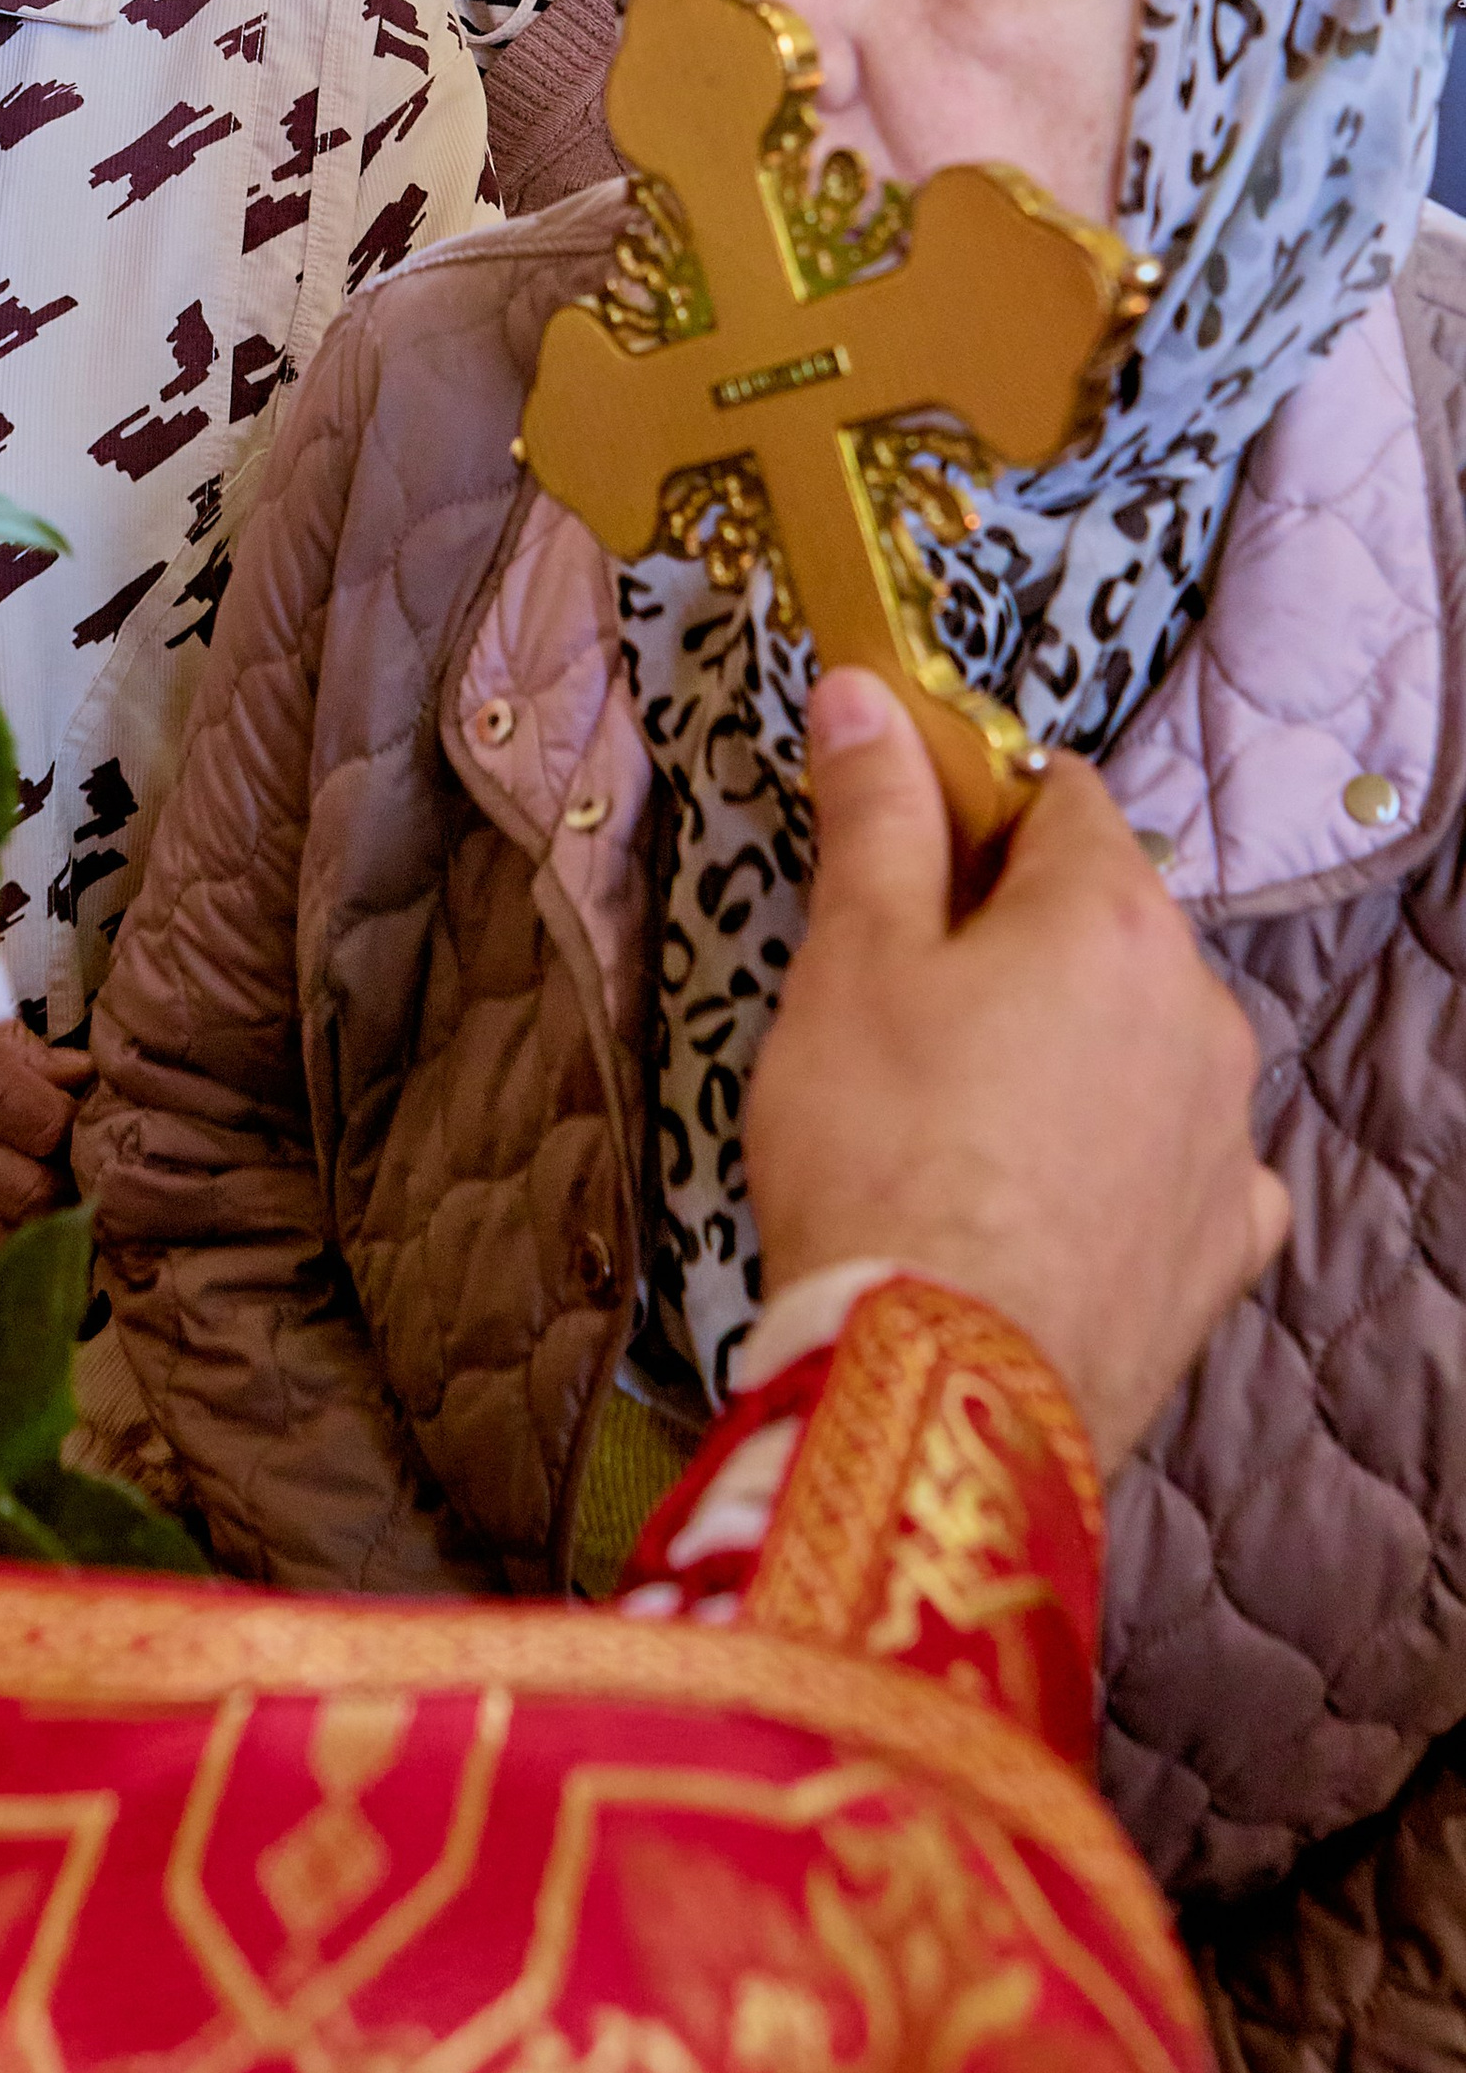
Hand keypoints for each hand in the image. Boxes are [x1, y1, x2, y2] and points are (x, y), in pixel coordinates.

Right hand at [745, 668, 1287, 1474]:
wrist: (936, 1377)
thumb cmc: (879, 1154)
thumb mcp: (848, 962)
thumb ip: (873, 818)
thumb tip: (868, 695)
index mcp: (1110, 917)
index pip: (1061, 797)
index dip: (975, 806)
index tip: (902, 848)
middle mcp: (1200, 1008)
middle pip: (1108, 922)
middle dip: (1017, 939)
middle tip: (899, 1004)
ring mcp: (1225, 1133)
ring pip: (1145, 1042)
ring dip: (1071, 1049)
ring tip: (955, 1122)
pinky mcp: (1224, 1246)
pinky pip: (1178, 1163)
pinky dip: (1120, 1161)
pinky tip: (1038, 1198)